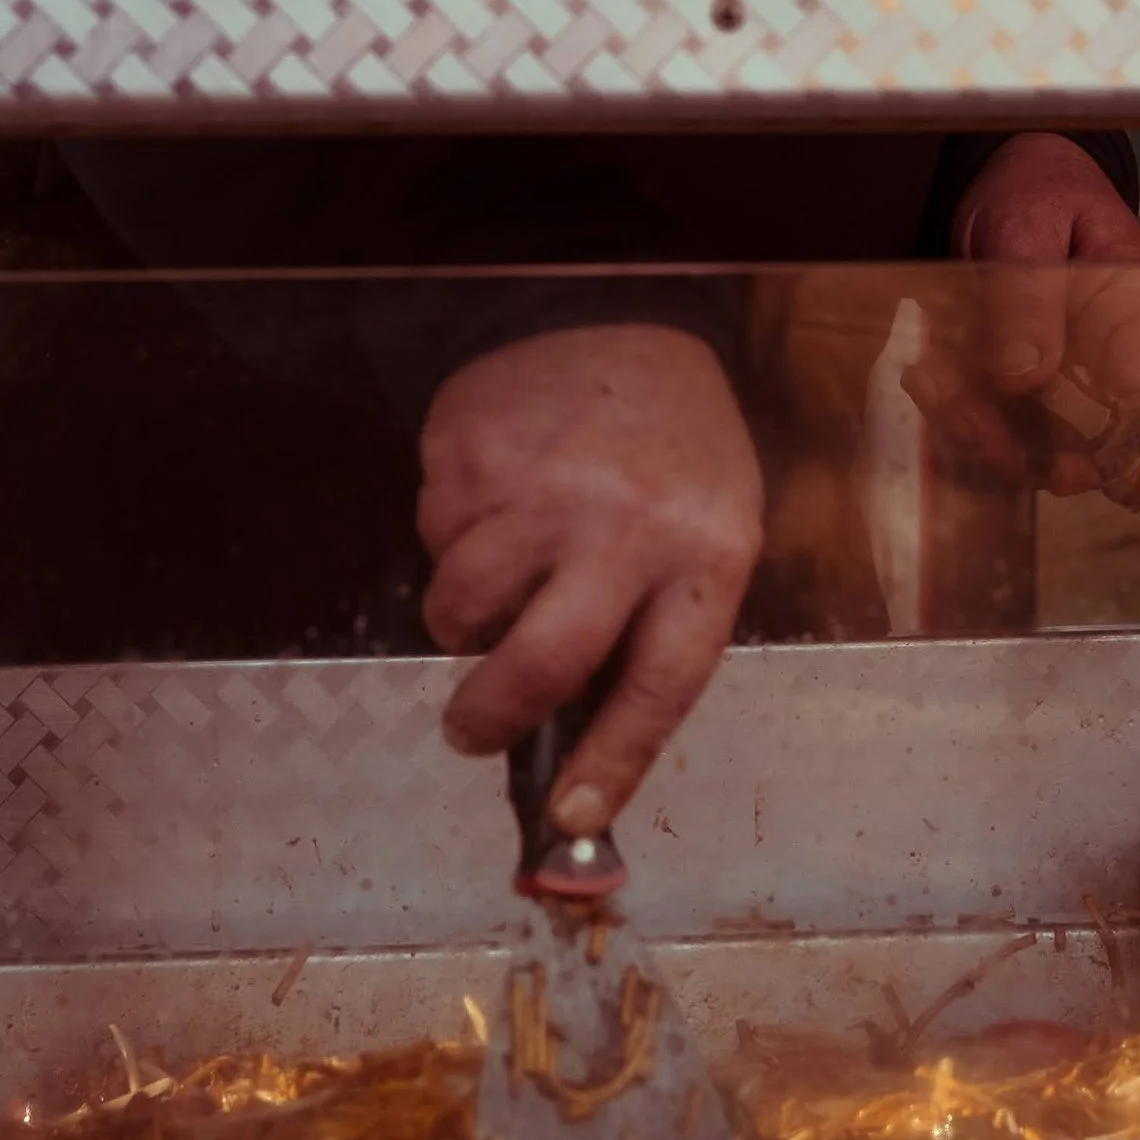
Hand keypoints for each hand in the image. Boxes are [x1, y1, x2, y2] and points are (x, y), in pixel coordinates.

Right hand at [420, 324, 762, 829]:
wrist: (622, 321)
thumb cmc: (674, 458)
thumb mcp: (707, 537)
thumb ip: (651, 636)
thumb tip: (576, 765)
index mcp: (705, 555)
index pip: (658, 687)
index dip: (610, 763)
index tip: (570, 818)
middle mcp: (624, 523)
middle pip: (541, 662)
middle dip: (491, 719)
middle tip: (470, 732)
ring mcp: (540, 484)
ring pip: (461, 605)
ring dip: (463, 616)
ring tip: (498, 577)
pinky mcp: (471, 449)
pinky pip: (433, 533)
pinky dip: (451, 536)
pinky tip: (497, 496)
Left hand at [904, 133, 1139, 491]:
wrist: (1011, 173)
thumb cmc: (1039, 188)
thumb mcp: (1030, 227)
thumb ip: (1030, 296)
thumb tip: (1026, 378)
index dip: (1119, 457)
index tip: (1064, 472)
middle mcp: (1111, 357)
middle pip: (1088, 441)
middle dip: (1025, 449)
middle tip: (965, 421)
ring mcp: (1068, 373)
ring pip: (1033, 438)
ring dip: (979, 428)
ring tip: (930, 383)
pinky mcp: (1023, 378)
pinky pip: (995, 415)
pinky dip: (957, 406)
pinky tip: (925, 374)